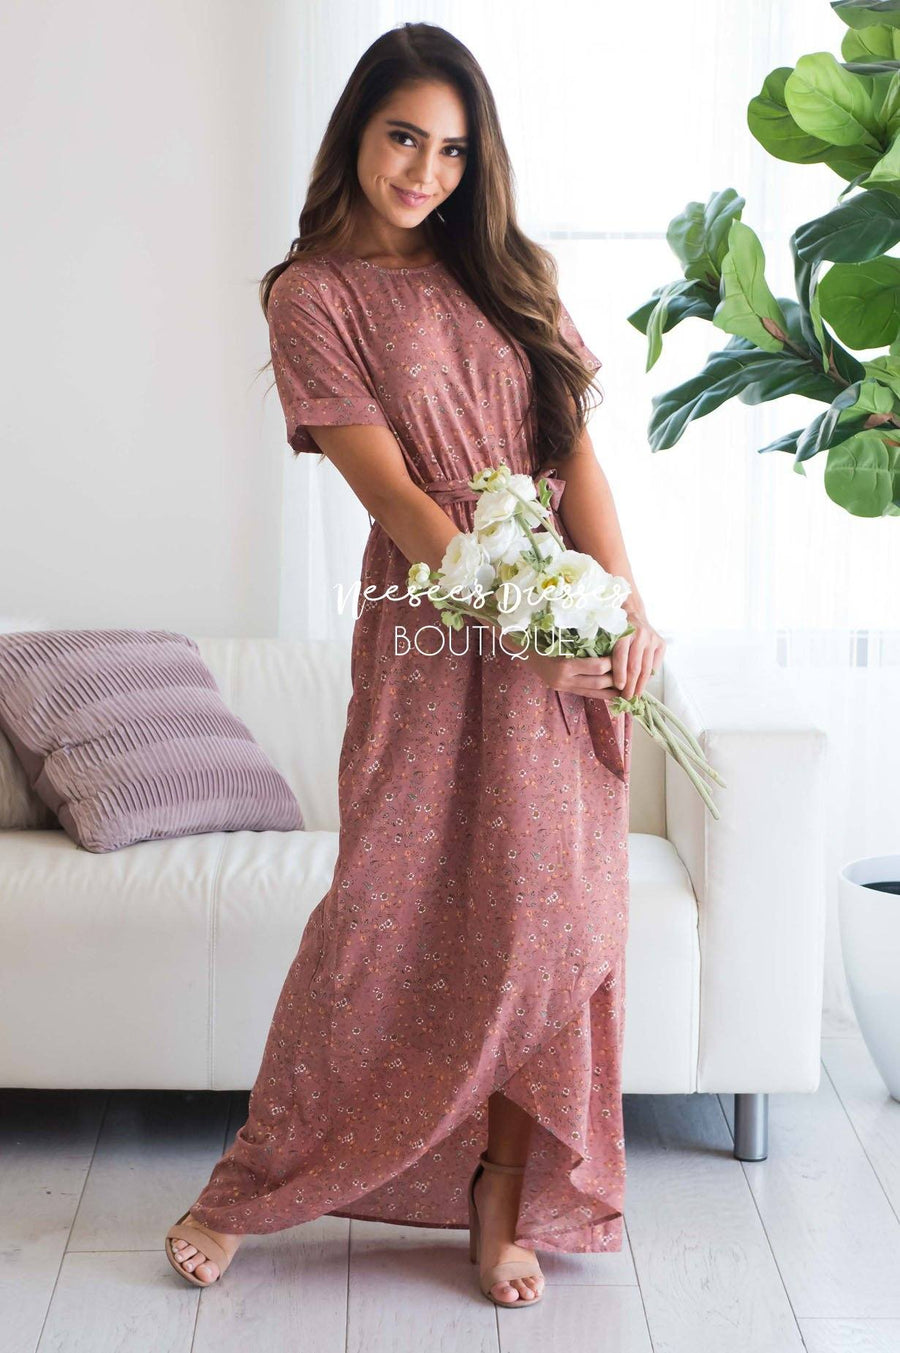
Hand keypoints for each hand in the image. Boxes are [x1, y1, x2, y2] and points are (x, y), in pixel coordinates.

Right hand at [507, 642, 623, 703]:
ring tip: (628, 685)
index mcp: (564, 665)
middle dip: (617, 679)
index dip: (613, 663)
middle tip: (632, 673)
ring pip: (595, 692)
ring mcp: (562, 686)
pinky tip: (614, 692)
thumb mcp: (562, 636)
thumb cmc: (542, 636)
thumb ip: (582, 640)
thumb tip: (608, 636)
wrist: (521, 647)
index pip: (597, 667)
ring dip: (613, 690)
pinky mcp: (563, 689)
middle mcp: (563, 679)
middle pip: (599, 682)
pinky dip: (602, 693)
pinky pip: (587, 693)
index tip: (624, 655)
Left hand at [612, 614, 665, 700]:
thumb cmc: (616, 629)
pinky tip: (642, 686)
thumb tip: (603, 680)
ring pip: (646, 668)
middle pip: (635, 666)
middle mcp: (640, 634)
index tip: (618, 688)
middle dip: (630, 685)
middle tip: (626, 698)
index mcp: (623, 631)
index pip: (621, 656)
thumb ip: (605, 652)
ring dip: (641, 685)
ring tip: (635, 696)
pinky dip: (648, 677)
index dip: (619, 674)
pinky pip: (655, 665)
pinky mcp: (661, 643)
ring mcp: (652, 639)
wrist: (633, 613)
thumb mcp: (608, 636)